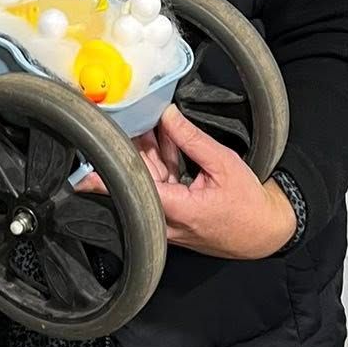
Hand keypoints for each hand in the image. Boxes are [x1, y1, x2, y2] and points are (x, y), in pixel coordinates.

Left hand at [78, 104, 296, 260]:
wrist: (266, 231)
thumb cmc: (249, 204)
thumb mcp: (223, 164)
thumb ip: (191, 140)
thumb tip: (168, 115)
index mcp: (179, 210)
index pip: (134, 192)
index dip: (107, 181)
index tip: (80, 175)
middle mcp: (169, 221)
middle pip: (140, 180)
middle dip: (134, 148)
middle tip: (128, 117)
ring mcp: (171, 222)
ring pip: (150, 181)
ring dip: (149, 152)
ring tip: (149, 121)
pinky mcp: (177, 218)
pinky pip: (162, 187)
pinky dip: (162, 164)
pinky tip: (164, 139)